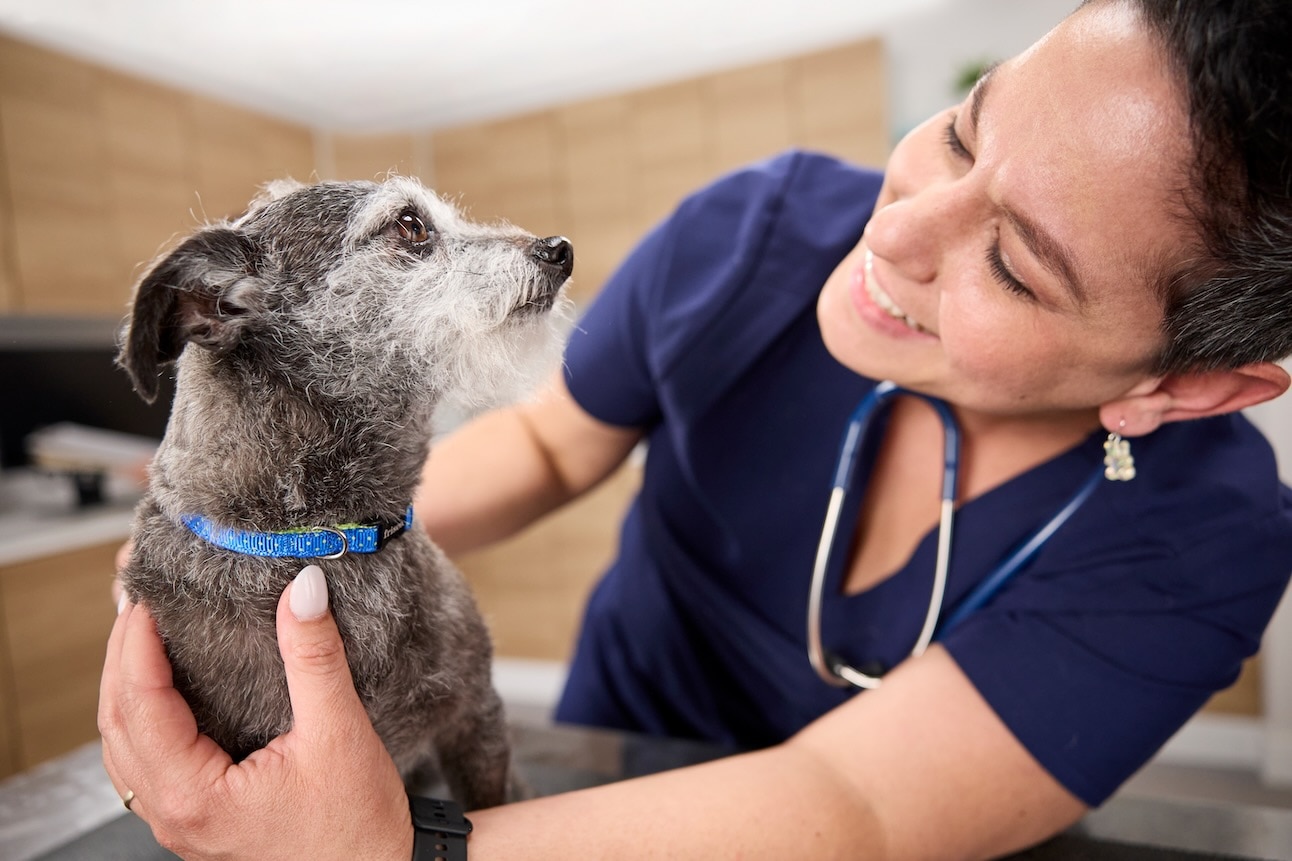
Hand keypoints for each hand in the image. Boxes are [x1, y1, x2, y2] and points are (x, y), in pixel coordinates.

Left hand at [98, 565, 413, 860]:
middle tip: (137, 602)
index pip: (140, 705)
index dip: (136, 645)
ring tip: (140, 637)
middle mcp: (175, 815)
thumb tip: (304, 590)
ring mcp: (181, 823)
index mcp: (197, 795)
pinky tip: (162, 694)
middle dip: (121, 658)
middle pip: (117, 725)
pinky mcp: (198, 821)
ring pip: (124, 749)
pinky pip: (146, 766)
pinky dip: (143, 720)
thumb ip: (314, 658)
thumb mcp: (339, 733)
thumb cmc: (357, 828)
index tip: (147, 598)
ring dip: (125, 689)